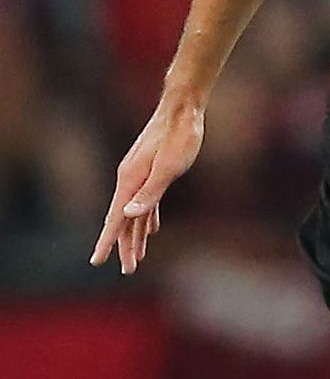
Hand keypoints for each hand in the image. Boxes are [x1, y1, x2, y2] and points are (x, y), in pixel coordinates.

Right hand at [91, 97, 204, 273]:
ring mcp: (140, 175)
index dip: (108, 241)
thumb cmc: (180, 137)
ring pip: (136, 213)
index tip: (97, 261)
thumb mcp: (169, 168)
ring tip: (138, 257)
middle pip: (125, 220)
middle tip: (127, 270)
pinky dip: (147, 218)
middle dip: (126, 246)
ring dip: (137, 235)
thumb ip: (150, 193)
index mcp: (130, 180)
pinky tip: (151, 229)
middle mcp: (130, 179)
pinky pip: (146, 201)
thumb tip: (128, 216)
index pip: (116, 219)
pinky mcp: (153, 171)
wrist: (183, 109)